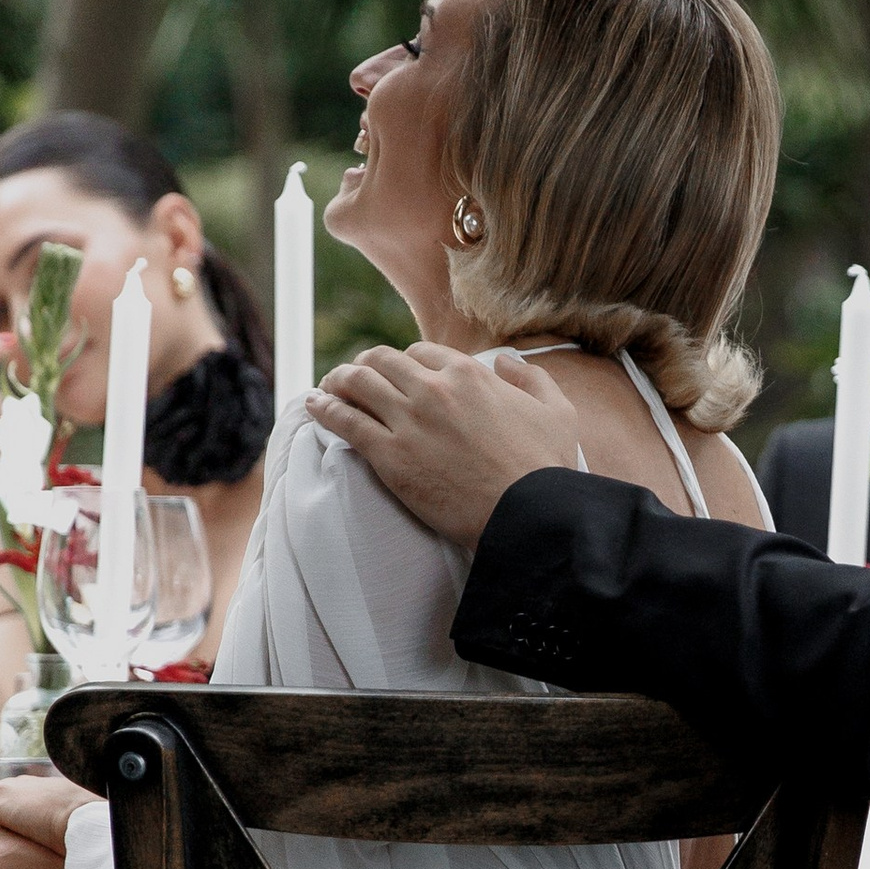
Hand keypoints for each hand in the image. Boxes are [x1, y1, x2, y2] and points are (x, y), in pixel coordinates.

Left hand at [307, 343, 578, 545]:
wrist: (528, 515)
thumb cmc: (546, 468)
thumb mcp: (557, 411)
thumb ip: (531, 378)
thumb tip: (505, 361)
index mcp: (470, 374)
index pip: (421, 353)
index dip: (406, 362)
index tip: (398, 375)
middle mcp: (434, 389)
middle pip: (382, 361)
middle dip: (365, 365)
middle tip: (355, 377)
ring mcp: (408, 421)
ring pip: (357, 383)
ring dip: (338, 380)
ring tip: (327, 388)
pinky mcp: (390, 456)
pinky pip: (345, 421)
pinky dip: (323, 408)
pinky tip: (312, 405)